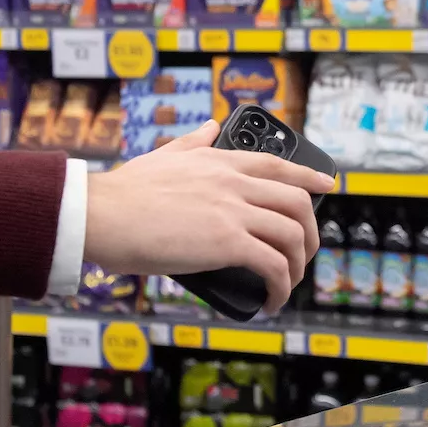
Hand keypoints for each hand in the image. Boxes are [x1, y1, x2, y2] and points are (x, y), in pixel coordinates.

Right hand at [81, 120, 335, 314]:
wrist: (101, 214)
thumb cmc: (123, 192)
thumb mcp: (164, 154)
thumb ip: (192, 141)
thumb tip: (210, 126)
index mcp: (218, 160)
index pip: (277, 165)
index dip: (308, 178)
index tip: (327, 187)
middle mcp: (233, 182)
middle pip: (296, 202)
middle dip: (310, 231)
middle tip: (305, 251)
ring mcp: (232, 211)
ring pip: (292, 235)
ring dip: (298, 265)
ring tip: (287, 283)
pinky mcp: (226, 243)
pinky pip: (272, 265)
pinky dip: (280, 286)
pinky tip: (271, 300)